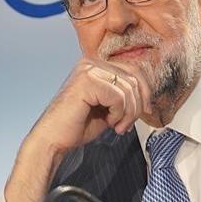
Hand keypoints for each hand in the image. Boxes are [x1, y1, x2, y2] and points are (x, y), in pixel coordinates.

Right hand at [27, 58, 149, 154]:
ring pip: (128, 88)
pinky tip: (109, 122)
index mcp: (96, 65)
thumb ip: (124, 95)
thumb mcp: (108, 106)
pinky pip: (118, 96)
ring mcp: (88, 70)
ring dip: (128, 113)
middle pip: (134, 77)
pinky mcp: (86, 81)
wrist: (54, 139)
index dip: (145, 92)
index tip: (145, 111)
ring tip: (117, 126)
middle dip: (137, 105)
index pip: (133, 69)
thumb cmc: (77, 125)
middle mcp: (91, 62)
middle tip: (127, 124)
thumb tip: (147, 95)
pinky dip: (119, 114)